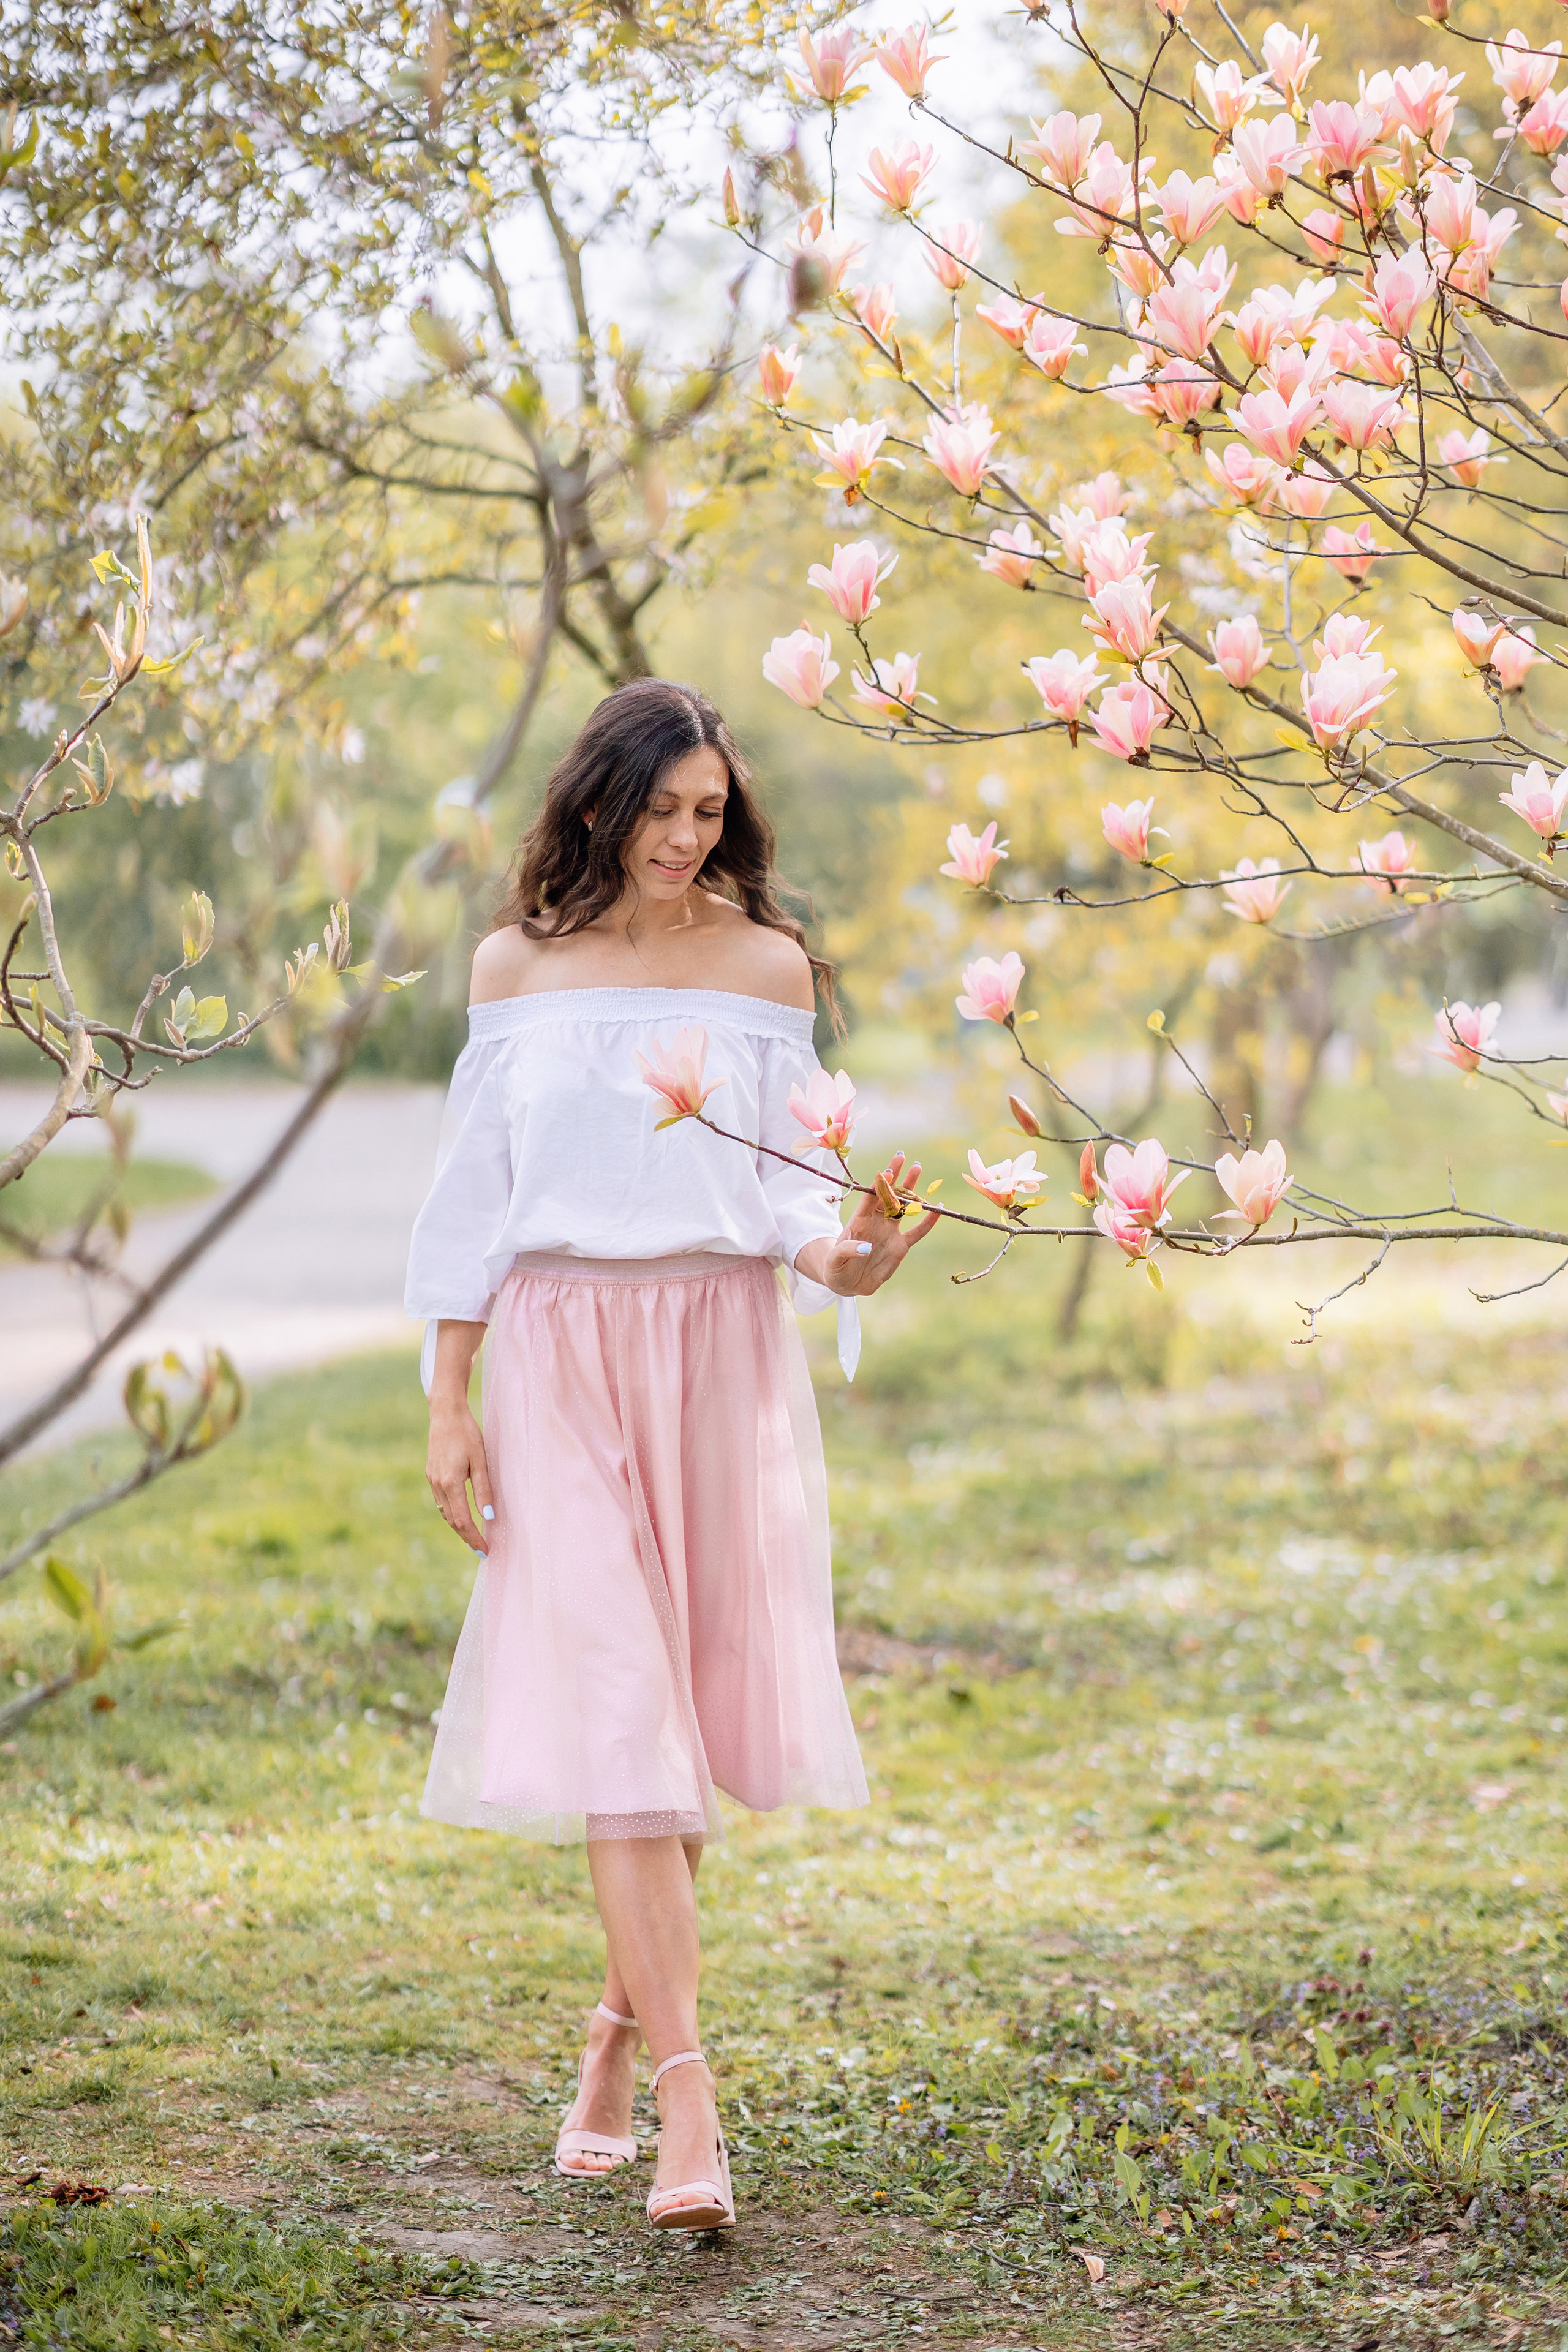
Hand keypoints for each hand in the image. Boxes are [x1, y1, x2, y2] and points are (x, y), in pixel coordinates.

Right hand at [426, 1399, 493, 1553]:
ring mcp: (432, 1479)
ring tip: (473, 1537)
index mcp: (451, 1483)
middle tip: (480, 1550)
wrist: (445, 1413)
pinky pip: (441, 1500)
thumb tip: (489, 1517)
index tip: (485, 1550)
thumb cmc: (467, 1433)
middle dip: (466, 1537)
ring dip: (458, 1526)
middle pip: (452, 1521)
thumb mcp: (481, 1460)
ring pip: (445, 1512)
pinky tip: (461, 1515)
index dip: (474, 1538)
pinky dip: (451, 1512)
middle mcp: (438, 1484)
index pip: (463, 1520)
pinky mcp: (431, 1474)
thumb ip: (484, 1489)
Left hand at [804, 1152, 940, 1297]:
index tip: (886, 1171)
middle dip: (895, 1176)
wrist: (847, 1282)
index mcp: (859, 1221)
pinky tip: (938, 1208)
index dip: (878, 1185)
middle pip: (887, 1195)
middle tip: (902, 1156)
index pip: (869, 1199)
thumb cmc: (836, 1267)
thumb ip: (847, 1250)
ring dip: (910, 1189)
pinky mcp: (900, 1246)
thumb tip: (866, 1248)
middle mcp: (876, 1222)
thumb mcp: (835, 1260)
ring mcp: (889, 1232)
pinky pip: (917, 1232)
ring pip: (903, 1206)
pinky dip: (928, 1221)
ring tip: (917, 1167)